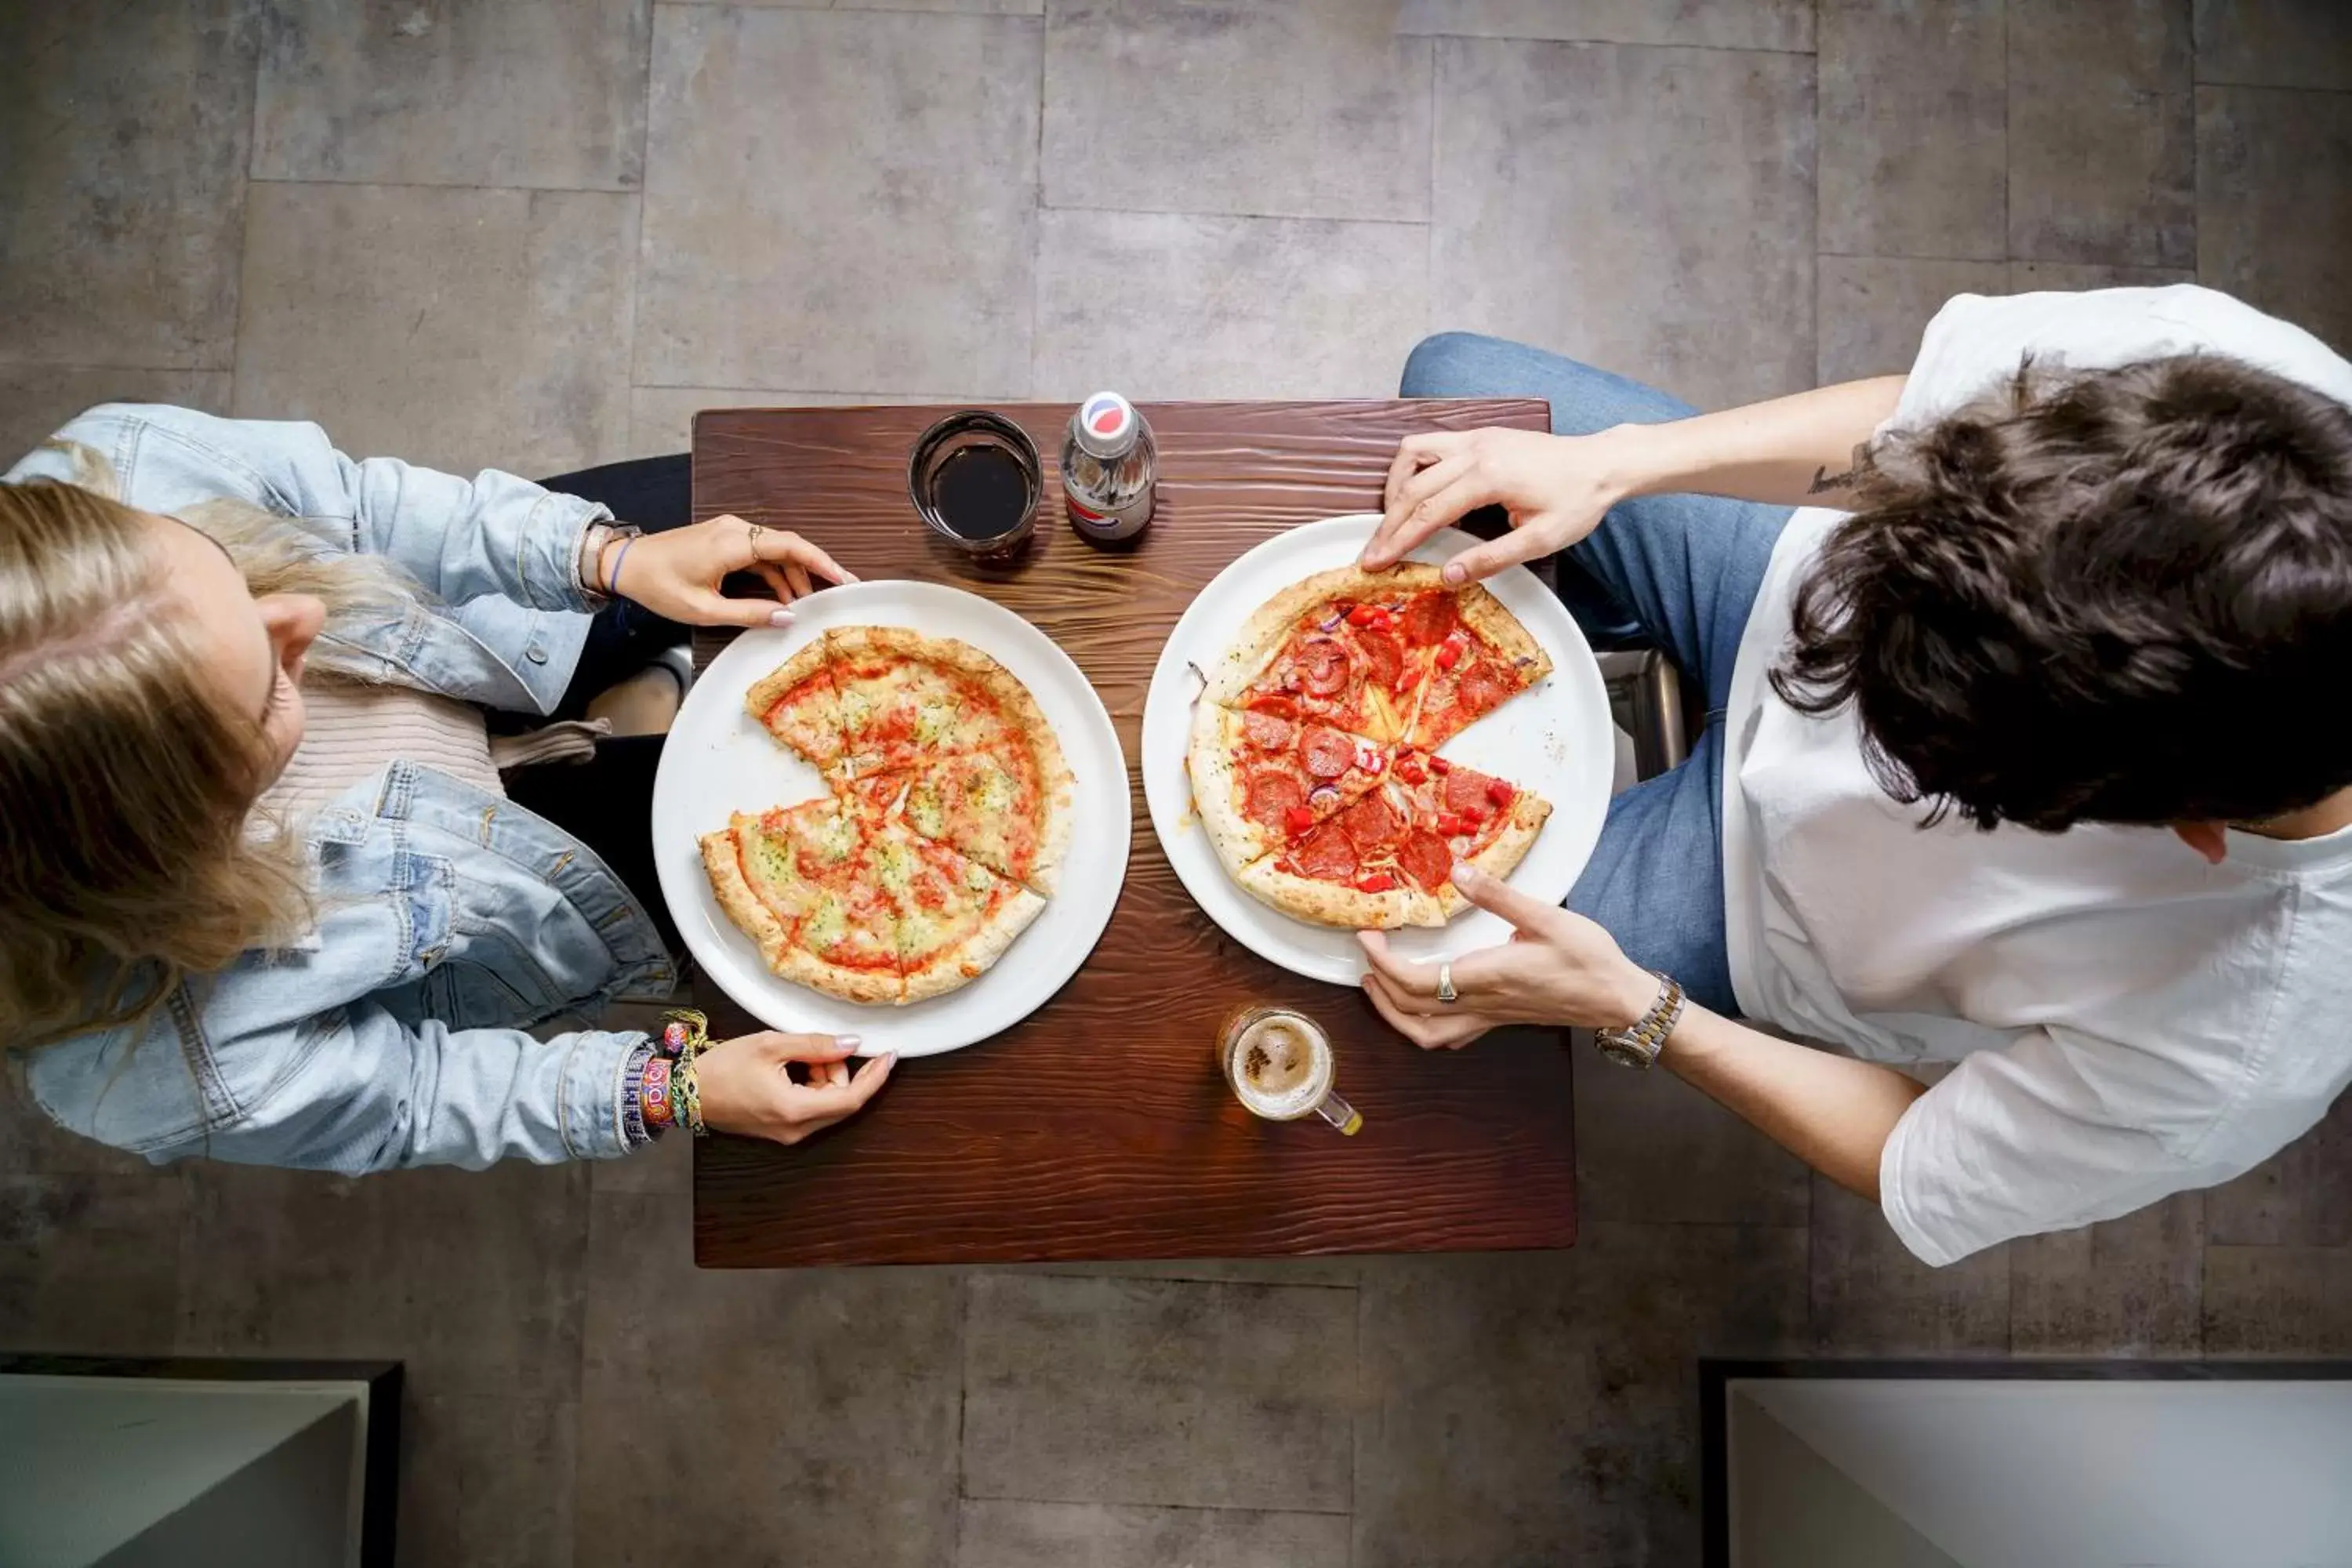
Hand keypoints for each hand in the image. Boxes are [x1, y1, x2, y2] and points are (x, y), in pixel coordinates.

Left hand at [601, 514, 855, 628]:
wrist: (625, 564)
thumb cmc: (659, 585)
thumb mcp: (705, 609)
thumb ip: (751, 613)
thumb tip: (788, 617)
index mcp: (733, 544)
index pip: (791, 546)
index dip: (822, 562)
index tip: (844, 579)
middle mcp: (736, 529)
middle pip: (788, 547)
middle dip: (814, 571)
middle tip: (837, 594)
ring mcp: (730, 531)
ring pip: (775, 551)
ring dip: (793, 576)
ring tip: (807, 605)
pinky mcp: (724, 537)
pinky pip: (760, 552)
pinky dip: (775, 572)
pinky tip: (782, 596)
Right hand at [692, 1031, 893, 1145]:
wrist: (685, 1093)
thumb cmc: (723, 1067)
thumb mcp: (771, 1045)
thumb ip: (815, 1045)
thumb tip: (852, 1043)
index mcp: (795, 1110)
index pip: (851, 1098)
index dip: (875, 1077)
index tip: (889, 1055)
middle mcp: (796, 1129)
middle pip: (840, 1101)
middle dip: (840, 1071)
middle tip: (820, 1047)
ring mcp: (787, 1134)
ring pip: (825, 1105)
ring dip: (824, 1078)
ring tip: (798, 1055)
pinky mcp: (779, 1130)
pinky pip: (810, 1108)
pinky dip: (811, 1086)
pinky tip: (792, 1068)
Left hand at [1356, 863, 1655, 1049]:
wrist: (1618, 998)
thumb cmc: (1587, 959)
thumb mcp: (1545, 915)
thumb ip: (1497, 895)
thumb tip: (1459, 869)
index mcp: (1485, 976)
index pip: (1415, 980)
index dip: (1382, 962)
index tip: (1369, 937)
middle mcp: (1481, 1004)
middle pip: (1411, 1012)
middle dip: (1378, 986)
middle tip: (1367, 955)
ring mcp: (1490, 1018)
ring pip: (1427, 1035)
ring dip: (1394, 1015)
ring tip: (1379, 985)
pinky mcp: (1500, 1021)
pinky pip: (1451, 1035)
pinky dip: (1424, 1025)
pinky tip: (1423, 1005)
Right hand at [1358, 427, 1629, 585]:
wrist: (1602, 464)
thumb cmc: (1577, 502)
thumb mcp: (1539, 541)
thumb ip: (1490, 559)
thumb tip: (1446, 577)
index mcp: (1489, 477)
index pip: (1428, 511)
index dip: (1398, 540)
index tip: (1375, 562)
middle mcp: (1475, 450)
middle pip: (1413, 486)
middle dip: (1388, 523)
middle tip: (1372, 553)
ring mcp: (1476, 437)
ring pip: (1413, 452)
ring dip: (1396, 486)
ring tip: (1393, 520)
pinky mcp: (1480, 435)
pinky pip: (1431, 444)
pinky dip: (1414, 466)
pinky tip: (1417, 491)